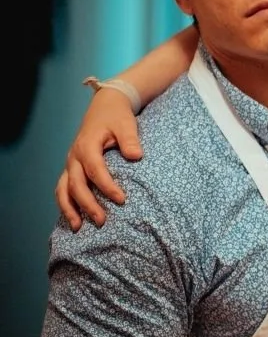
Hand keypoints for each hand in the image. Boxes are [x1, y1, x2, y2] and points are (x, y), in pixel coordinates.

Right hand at [55, 88, 141, 230]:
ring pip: (63, 189)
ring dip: (70, 209)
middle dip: (87, 204)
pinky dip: (67, 204)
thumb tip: (136, 156)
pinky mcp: (72, 169)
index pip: (95, 170)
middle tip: (102, 221)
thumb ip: (130, 140)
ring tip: (78, 228)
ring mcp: (71, 164)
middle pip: (76, 184)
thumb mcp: (126, 124)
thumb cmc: (116, 117)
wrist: (104, 108)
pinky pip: (64, 189)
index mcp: (87, 146)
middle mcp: (74, 157)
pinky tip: (75, 219)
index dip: (107, 186)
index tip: (122, 200)